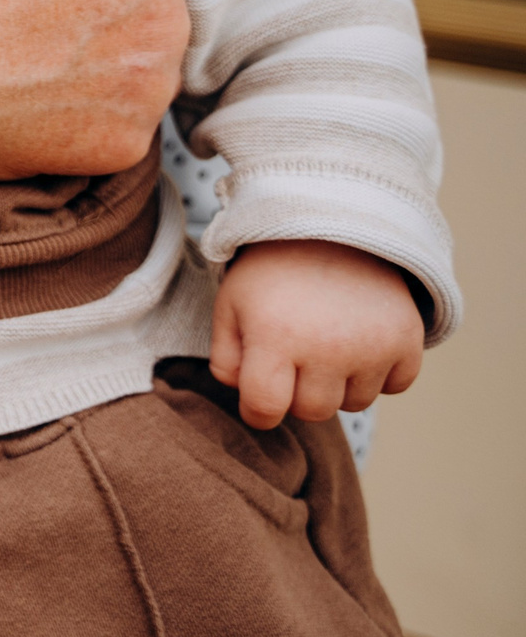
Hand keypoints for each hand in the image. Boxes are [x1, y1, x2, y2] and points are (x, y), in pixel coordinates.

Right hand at [0, 0, 186, 205]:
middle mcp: (168, 22)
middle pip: (137, 7)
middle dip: (90, 8)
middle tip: (6, 11)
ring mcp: (143, 92)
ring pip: (131, 67)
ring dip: (89, 64)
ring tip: (12, 56)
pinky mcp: (117, 149)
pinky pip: (111, 127)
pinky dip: (76, 119)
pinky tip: (19, 101)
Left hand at [212, 240, 424, 429]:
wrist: (331, 224)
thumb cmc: (272, 273)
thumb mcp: (231, 306)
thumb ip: (227, 361)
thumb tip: (252, 403)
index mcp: (275, 336)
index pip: (265, 409)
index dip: (258, 411)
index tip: (261, 396)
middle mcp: (328, 346)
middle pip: (313, 411)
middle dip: (299, 392)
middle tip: (296, 354)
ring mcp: (373, 345)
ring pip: (355, 403)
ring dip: (340, 383)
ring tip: (328, 338)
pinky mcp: (408, 339)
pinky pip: (395, 385)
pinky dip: (380, 372)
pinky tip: (361, 337)